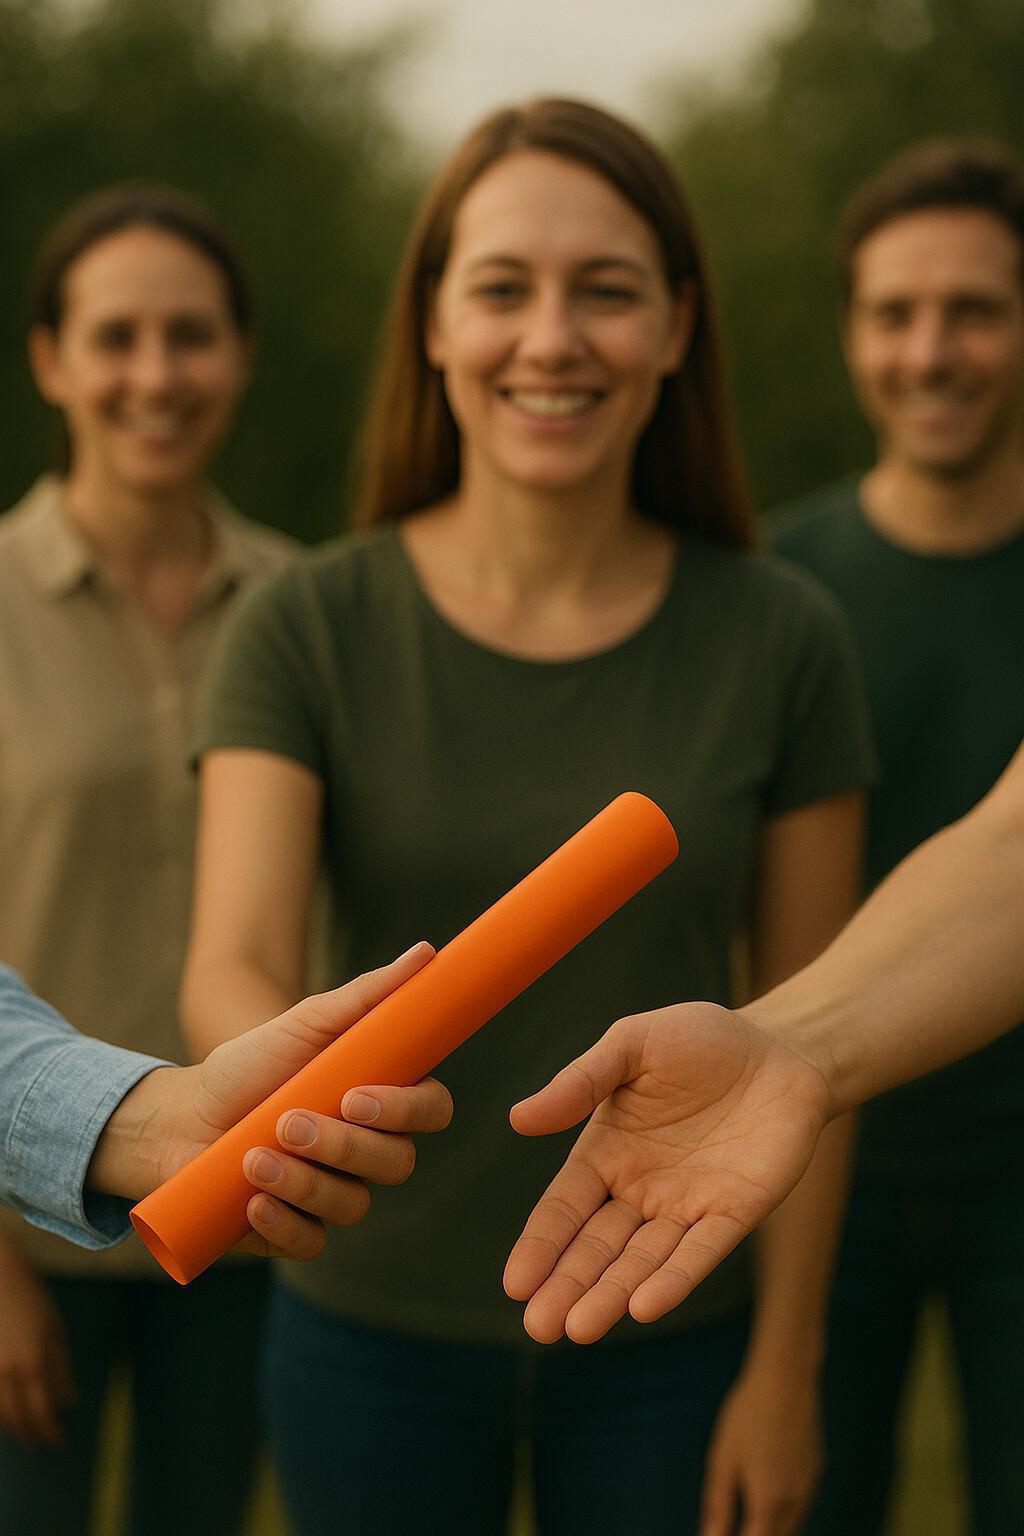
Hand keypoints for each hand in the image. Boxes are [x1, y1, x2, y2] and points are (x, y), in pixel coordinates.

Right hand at [0, 1240, 74, 1446]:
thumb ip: (61, 1367)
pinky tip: (6, 1413)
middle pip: (17, 1419)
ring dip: (12, 1427)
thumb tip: (69, 1401)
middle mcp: (6, 1375)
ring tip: (24, 1430)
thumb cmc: (30, 1299)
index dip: (51, 1430)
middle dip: (30, 1434)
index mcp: (32, 1364)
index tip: (59, 1440)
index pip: (43, 1412)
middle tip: (41, 1443)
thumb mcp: (55, 1329)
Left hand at [91, 944, 452, 1262]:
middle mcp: (368, 1150)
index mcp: (380, 1100)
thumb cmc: (249, 1066)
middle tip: (287, 1123)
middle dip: (341, 1146)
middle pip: (396, 1163)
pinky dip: (284, 1223)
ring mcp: (335, 1193)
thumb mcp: (303, 1024)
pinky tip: (252, 1202)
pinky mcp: (297, 1230)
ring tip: (253, 1158)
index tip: (355, 1096)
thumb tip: (427, 952)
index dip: (406, 1110)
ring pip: (353, 1204)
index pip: (430, 1110)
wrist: (180, 1117)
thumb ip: (367, 996)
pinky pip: (313, 1243)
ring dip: (303, 1182)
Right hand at [503, 1002, 829, 1341]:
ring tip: (580, 1328)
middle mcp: (641, 1189)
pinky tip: (644, 1306)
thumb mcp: (633, 1045)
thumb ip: (582, 1081)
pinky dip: (673, 1280)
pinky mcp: (734, 1213)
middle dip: (567, 1286)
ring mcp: (687, 1206)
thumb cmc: (701, 1041)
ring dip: (611, 1295)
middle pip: (596, 1248)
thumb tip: (518, 1119)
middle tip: (539, 1327)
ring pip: (642, 1262)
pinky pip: (699, 1253)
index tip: (515, 1284)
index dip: (540, 1245)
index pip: (564, 1208)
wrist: (782, 1048)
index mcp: (607, 1151)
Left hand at [700, 1362, 822, 1535]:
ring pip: (792, 1525)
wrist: (787, 1377)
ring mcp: (810, 1486)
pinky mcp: (816, 1470)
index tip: (723, 1533)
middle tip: (731, 1525)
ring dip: (771, 1526)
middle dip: (756, 1535)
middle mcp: (796, 1501)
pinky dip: (785, 1511)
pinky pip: (801, 1504)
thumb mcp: (723, 1458)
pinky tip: (768, 1490)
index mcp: (769, 1502)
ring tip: (747, 1514)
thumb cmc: (748, 1415)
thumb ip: (718, 1505)